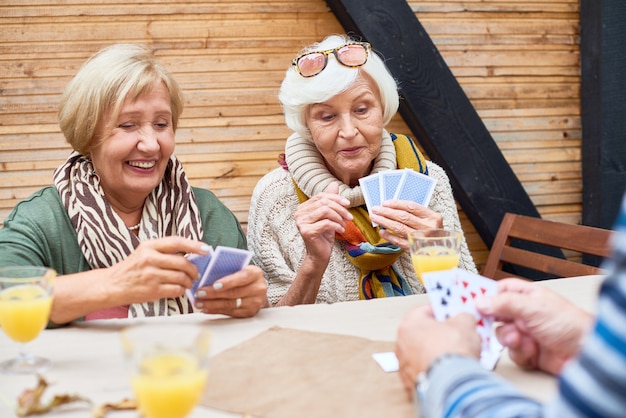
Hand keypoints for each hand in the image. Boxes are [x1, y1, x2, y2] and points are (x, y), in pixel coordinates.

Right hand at [107, 236, 208, 303]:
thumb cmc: (132, 268)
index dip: (194, 245)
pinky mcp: (152, 290)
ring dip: (189, 281)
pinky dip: (182, 290)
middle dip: (194, 269)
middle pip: (183, 262)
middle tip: (196, 273)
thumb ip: (164, 251)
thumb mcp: (145, 252)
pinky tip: (179, 289)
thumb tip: (191, 252)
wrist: (112, 285)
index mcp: (149, 246)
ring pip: (182, 277)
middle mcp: (150, 259)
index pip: (176, 242)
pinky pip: (176, 290)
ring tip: (188, 282)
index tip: (206, 249)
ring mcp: (151, 275)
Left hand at [194, 265, 267, 317]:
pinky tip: (206, 309)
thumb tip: (206, 275)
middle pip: (234, 293)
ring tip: (199, 303)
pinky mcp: (250, 313)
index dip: (228, 282)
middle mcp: (258, 288)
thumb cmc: (243, 277)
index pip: (242, 277)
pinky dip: (216, 311)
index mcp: (255, 273)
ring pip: (231, 305)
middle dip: (214, 294)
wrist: (257, 291)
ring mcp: (255, 302)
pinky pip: (230, 313)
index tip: (214, 285)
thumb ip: (227, 270)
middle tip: (199, 293)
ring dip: (212, 304)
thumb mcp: (239, 269)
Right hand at [294, 182, 351, 262]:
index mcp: (303, 208)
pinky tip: (341, 230)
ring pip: (325, 211)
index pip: (320, 196)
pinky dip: (337, 226)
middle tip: (349, 217)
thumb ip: (330, 200)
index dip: (336, 198)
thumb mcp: (329, 216)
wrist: (319, 255)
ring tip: (344, 224)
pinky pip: (326, 223)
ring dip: (339, 217)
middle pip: (323, 203)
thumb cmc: (324, 236)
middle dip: (339, 208)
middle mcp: (299, 213)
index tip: (348, 204)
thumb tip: (334, 184)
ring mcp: (301, 223)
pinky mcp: (307, 231)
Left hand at [371, 200, 442, 250]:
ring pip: (399, 227)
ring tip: (375, 218)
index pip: (411, 207)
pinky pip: (399, 241)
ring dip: (384, 222)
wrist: (442, 253)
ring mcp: (421, 239)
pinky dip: (389, 236)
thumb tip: (393, 208)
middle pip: (403, 216)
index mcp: (433, 217)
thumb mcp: (430, 221)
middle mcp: (428, 227)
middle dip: (387, 212)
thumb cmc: (433, 235)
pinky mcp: (415, 249)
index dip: (396, 204)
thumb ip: (416, 215)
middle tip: (376, 209)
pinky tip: (382, 232)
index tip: (385, 203)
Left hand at [395, 305, 480, 398]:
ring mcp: (405, 366)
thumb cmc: (451, 353)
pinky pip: (426, 370)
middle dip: (441, 334)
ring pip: (424, 354)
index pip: (424, 311)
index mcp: (409, 325)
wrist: (451, 384)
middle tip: (458, 335)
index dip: (442, 311)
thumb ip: (463, 316)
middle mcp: (401, 345)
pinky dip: (437, 369)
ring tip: (457, 355)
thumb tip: (464, 318)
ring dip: (439, 352)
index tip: (453, 315)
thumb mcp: (465, 324)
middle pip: (424, 333)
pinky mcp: (411, 383)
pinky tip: (451, 370)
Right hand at [476, 278, 593, 374]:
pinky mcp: (528, 352)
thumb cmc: (569, 323)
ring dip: (509, 338)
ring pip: (502, 335)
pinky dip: (519, 353)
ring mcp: (526, 333)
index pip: (499, 291)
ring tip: (520, 339)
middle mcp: (524, 314)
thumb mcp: (532, 307)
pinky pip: (511, 353)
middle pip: (496, 314)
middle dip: (493, 321)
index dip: (485, 295)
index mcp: (527, 296)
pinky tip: (531, 350)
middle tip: (484, 323)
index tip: (470, 300)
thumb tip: (480, 301)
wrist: (585, 353)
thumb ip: (504, 303)